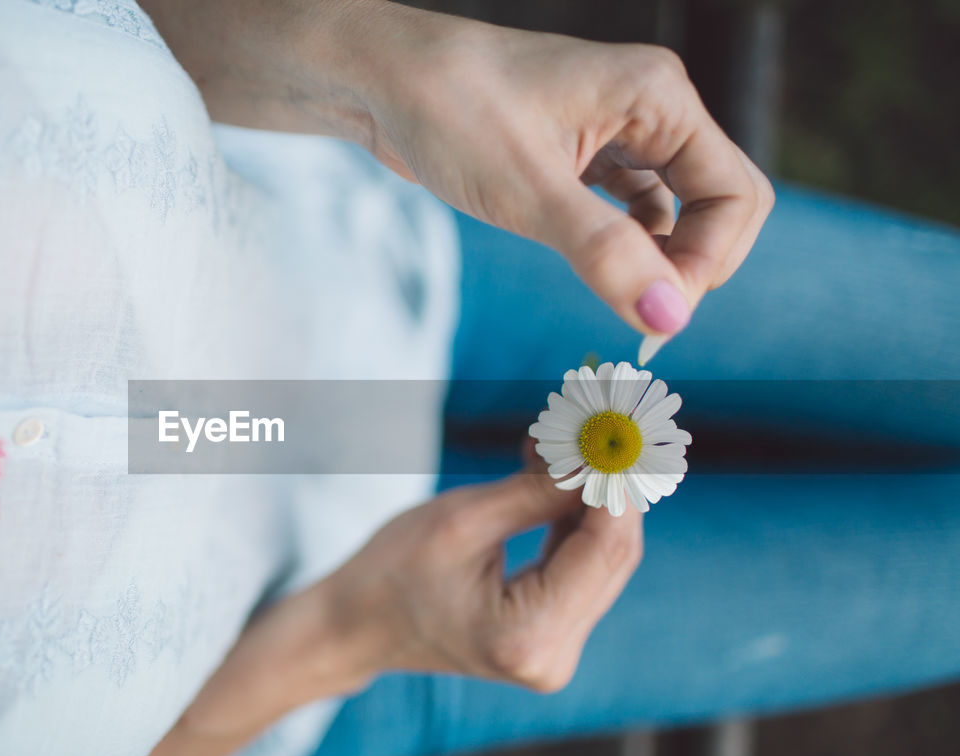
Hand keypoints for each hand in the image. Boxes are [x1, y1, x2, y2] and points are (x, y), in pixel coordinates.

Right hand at [97, 448, 642, 755]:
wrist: (354, 625)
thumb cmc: (391, 571)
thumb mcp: (463, 518)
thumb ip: (540, 489)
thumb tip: (600, 450)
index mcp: (528, 636)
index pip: (603, 548)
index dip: (616, 482)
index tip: (616, 426)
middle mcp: (554, 656)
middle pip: (612, 555)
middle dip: (607, 486)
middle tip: (600, 423)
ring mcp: (555, 652)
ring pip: (602, 559)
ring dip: (590, 498)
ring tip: (566, 442)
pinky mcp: (550, 636)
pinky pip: (581, 569)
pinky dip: (573, 520)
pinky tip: (556, 476)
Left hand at [140, 0, 773, 336]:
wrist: (378, 79)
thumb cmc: (449, 112)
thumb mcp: (528, 193)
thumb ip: (606, 255)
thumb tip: (669, 318)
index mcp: (657, 97)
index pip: (734, 193)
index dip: (710, 262)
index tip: (656, 313)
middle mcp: (649, 106)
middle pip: (717, 201)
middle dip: (694, 263)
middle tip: (642, 315)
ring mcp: (617, 128)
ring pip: (675, 207)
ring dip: (659, 259)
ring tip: (618, 298)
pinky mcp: (582, 151)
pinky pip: (631, 205)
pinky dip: (627, 244)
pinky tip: (599, 267)